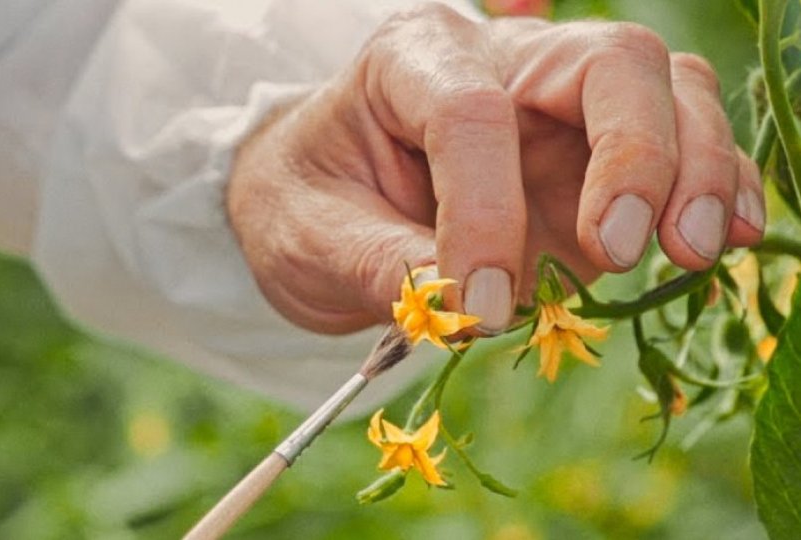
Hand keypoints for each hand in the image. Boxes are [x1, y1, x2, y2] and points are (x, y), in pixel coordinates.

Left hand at [227, 4, 763, 335]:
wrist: (325, 201)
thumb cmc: (308, 203)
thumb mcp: (310, 237)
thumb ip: (378, 266)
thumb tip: (465, 307)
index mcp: (411, 59)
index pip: (472, 112)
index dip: (486, 209)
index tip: (482, 305)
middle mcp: (501, 62)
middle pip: (607, 64)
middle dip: (634, 154)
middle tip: (625, 246)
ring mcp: (558, 104)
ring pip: (666, 92)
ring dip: (695, 168)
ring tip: (692, 250)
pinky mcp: (593, 155)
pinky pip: (679, 142)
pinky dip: (714, 183)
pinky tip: (726, 234)